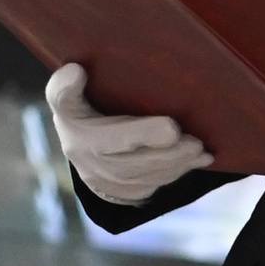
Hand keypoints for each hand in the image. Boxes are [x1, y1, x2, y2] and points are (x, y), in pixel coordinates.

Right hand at [45, 63, 213, 202]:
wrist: (82, 152)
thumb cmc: (79, 115)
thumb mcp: (65, 100)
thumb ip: (64, 88)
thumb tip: (76, 71)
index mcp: (79, 138)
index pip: (107, 135)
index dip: (141, 133)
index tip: (172, 127)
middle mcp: (93, 165)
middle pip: (135, 163)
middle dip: (169, 154)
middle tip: (196, 142)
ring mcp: (111, 184)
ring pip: (149, 177)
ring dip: (178, 164)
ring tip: (200, 150)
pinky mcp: (127, 194)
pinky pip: (156, 184)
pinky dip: (178, 172)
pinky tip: (198, 160)